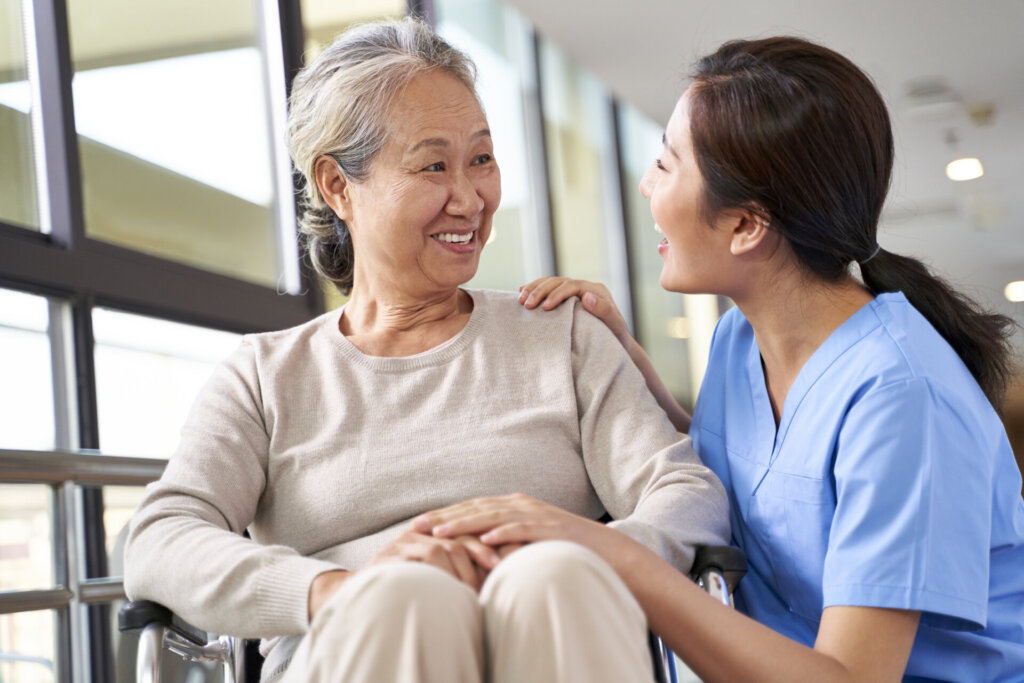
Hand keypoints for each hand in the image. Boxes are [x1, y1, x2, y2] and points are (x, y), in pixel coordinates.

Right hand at [366, 530, 499, 591]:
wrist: (360, 592)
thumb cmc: (405, 586)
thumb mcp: (435, 574)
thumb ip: (458, 569)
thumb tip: (496, 576)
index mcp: (435, 533)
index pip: (469, 532)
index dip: (490, 543)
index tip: (510, 557)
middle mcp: (423, 532)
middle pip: (461, 536)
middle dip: (482, 553)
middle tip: (499, 569)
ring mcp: (408, 540)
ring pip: (446, 546)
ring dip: (464, 569)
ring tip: (476, 588)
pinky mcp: (396, 552)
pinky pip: (428, 555)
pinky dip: (445, 570)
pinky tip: (455, 585)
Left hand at [412, 493, 611, 550]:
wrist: (606, 550)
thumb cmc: (562, 549)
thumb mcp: (527, 541)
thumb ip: (502, 542)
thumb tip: (473, 554)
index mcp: (514, 506)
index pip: (471, 507)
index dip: (444, 514)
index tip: (418, 523)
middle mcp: (521, 505)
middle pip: (476, 507)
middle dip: (445, 516)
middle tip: (417, 525)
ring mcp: (536, 515)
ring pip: (494, 515)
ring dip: (466, 522)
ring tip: (441, 531)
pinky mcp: (550, 528)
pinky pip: (523, 529)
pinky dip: (503, 532)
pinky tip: (485, 539)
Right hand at [518, 277, 632, 349]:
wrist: (616, 344)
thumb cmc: (616, 337)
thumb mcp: (614, 325)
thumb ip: (604, 310)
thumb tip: (586, 296)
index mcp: (596, 290)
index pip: (572, 285)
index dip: (557, 294)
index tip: (545, 307)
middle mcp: (585, 288)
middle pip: (558, 281)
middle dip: (541, 291)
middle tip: (527, 304)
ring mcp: (575, 292)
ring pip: (551, 282)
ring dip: (534, 288)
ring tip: (520, 299)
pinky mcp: (566, 298)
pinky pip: (548, 289)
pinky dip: (535, 289)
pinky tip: (521, 291)